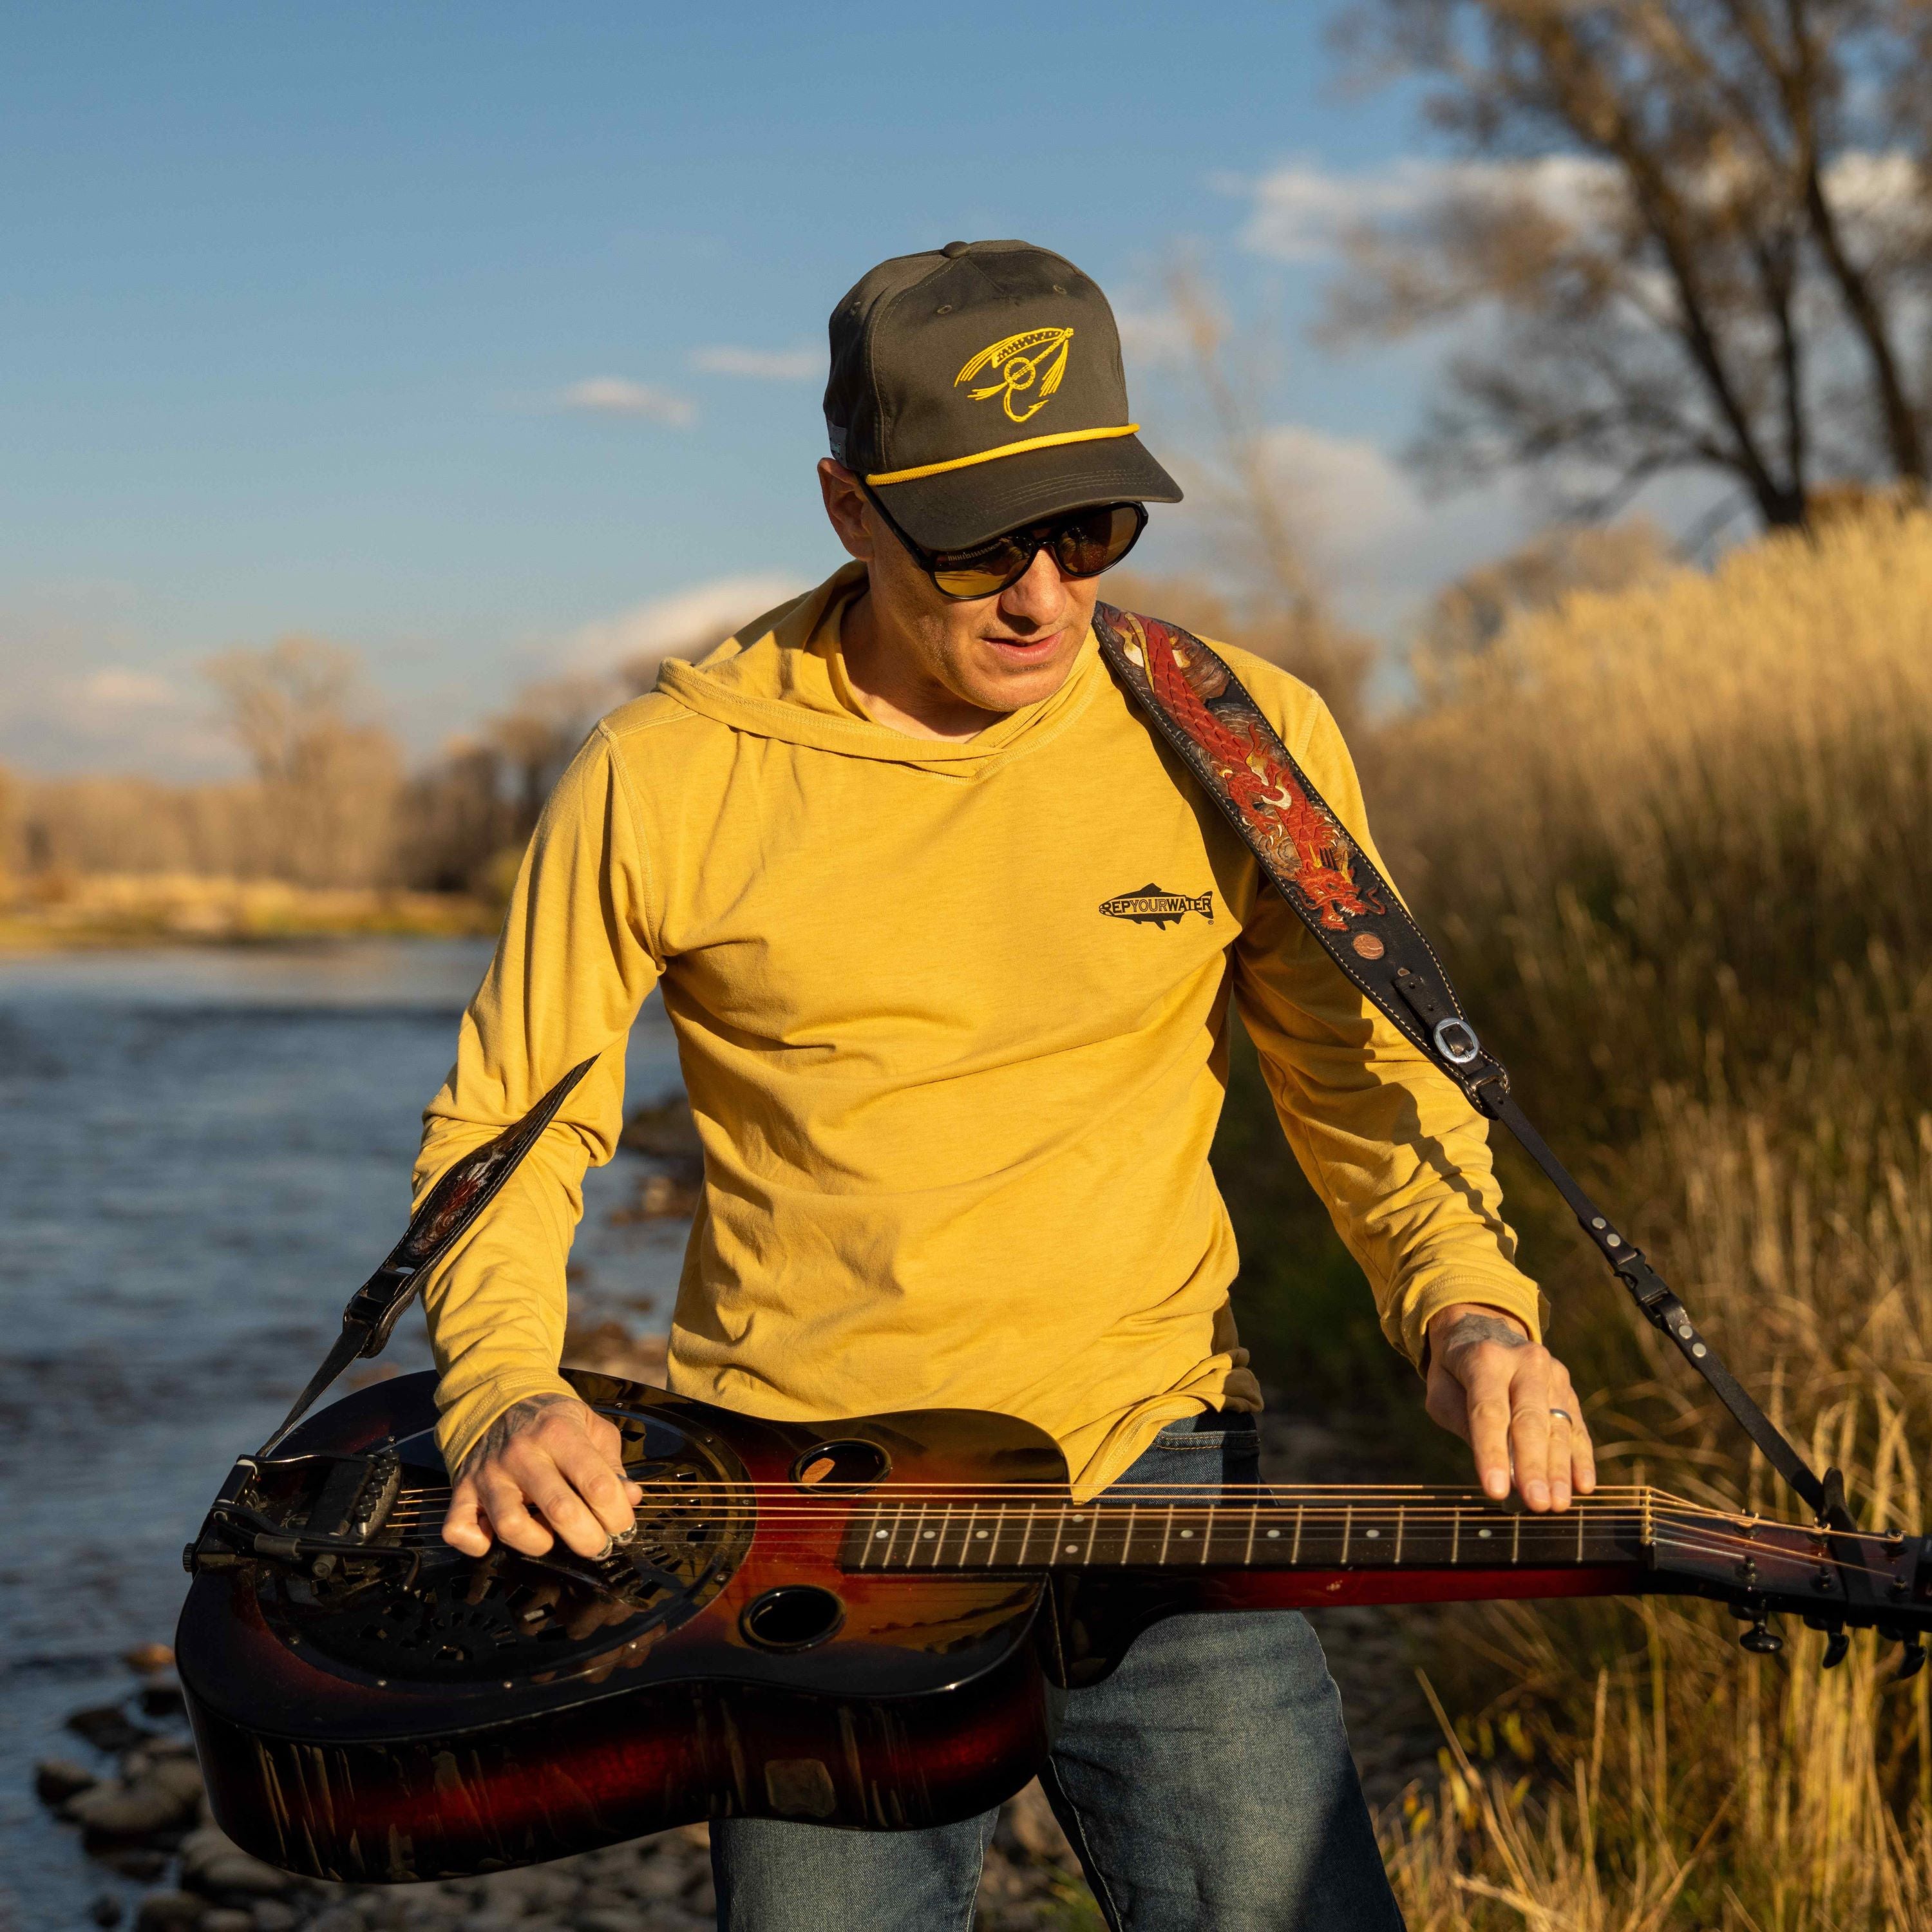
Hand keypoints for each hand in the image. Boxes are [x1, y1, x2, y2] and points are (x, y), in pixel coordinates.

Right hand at [442, 1394, 643, 1558]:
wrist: (496, 1397)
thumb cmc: (552, 1420)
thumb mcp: (590, 1426)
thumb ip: (614, 1463)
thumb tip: (632, 1498)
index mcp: (560, 1433)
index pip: (597, 1484)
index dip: (617, 1515)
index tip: (623, 1528)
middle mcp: (523, 1454)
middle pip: (560, 1511)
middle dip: (588, 1540)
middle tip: (598, 1546)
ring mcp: (489, 1473)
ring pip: (511, 1525)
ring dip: (537, 1543)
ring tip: (550, 1539)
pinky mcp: (461, 1489)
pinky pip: (459, 1529)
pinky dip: (476, 1545)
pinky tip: (495, 1540)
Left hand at [1425, 1303, 1595, 1512]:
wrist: (1484, 1327)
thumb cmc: (1456, 1371)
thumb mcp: (1442, 1390)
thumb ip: (1464, 1422)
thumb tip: (1500, 1465)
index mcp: (1485, 1358)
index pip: (1489, 1411)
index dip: (1492, 1453)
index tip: (1496, 1491)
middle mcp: (1524, 1361)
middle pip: (1530, 1420)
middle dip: (1533, 1466)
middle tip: (1537, 1504)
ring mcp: (1552, 1373)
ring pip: (1557, 1426)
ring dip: (1559, 1469)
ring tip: (1557, 1504)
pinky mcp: (1568, 1388)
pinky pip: (1576, 1427)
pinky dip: (1580, 1458)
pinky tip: (1583, 1486)